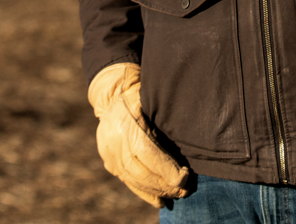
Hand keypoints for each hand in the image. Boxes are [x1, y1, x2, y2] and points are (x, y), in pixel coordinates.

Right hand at [88, 63, 191, 206]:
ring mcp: (109, 153)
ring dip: (156, 190)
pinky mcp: (109, 162)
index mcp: (126, 123)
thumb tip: (186, 137)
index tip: (184, 176)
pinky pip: (127, 181)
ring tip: (175, 195)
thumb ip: (164, 117)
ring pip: (133, 179)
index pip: (146, 153)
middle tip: (184, 190)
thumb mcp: (150, 99)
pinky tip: (160, 201)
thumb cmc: (139, 94)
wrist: (112, 96)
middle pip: (140, 171)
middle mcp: (114, 141)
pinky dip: (144, 192)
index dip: (165, 168)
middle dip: (164, 183)